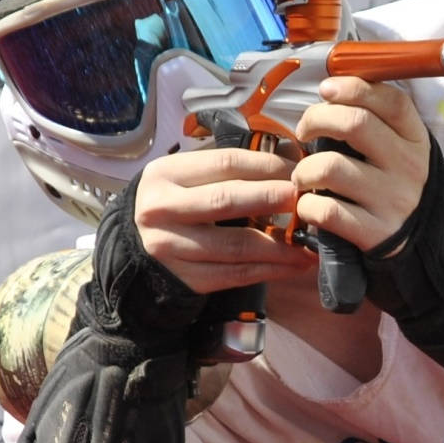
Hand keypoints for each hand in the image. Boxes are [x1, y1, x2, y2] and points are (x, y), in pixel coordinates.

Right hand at [134, 145, 304, 295]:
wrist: (134, 246)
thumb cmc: (174, 205)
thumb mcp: (185, 178)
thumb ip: (226, 171)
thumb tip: (287, 165)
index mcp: (165, 175)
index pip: (225, 164)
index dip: (266, 166)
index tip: (298, 171)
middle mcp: (162, 210)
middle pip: (226, 200)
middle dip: (272, 199)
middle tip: (306, 200)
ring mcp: (171, 247)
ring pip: (236, 245)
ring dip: (280, 245)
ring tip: (309, 242)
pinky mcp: (185, 278)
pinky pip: (235, 275)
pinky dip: (270, 270)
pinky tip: (294, 265)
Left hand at [292, 77, 431, 251]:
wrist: (425, 242)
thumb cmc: (397, 184)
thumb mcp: (402, 147)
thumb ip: (376, 119)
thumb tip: (331, 91)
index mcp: (415, 139)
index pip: (390, 101)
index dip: (353, 88)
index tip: (326, 90)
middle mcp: (408, 166)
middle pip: (354, 123)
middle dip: (315, 119)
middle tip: (304, 132)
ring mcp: (393, 200)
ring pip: (330, 167)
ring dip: (304, 170)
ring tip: (303, 177)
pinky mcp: (376, 233)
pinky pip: (327, 211)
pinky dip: (307, 206)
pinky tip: (310, 205)